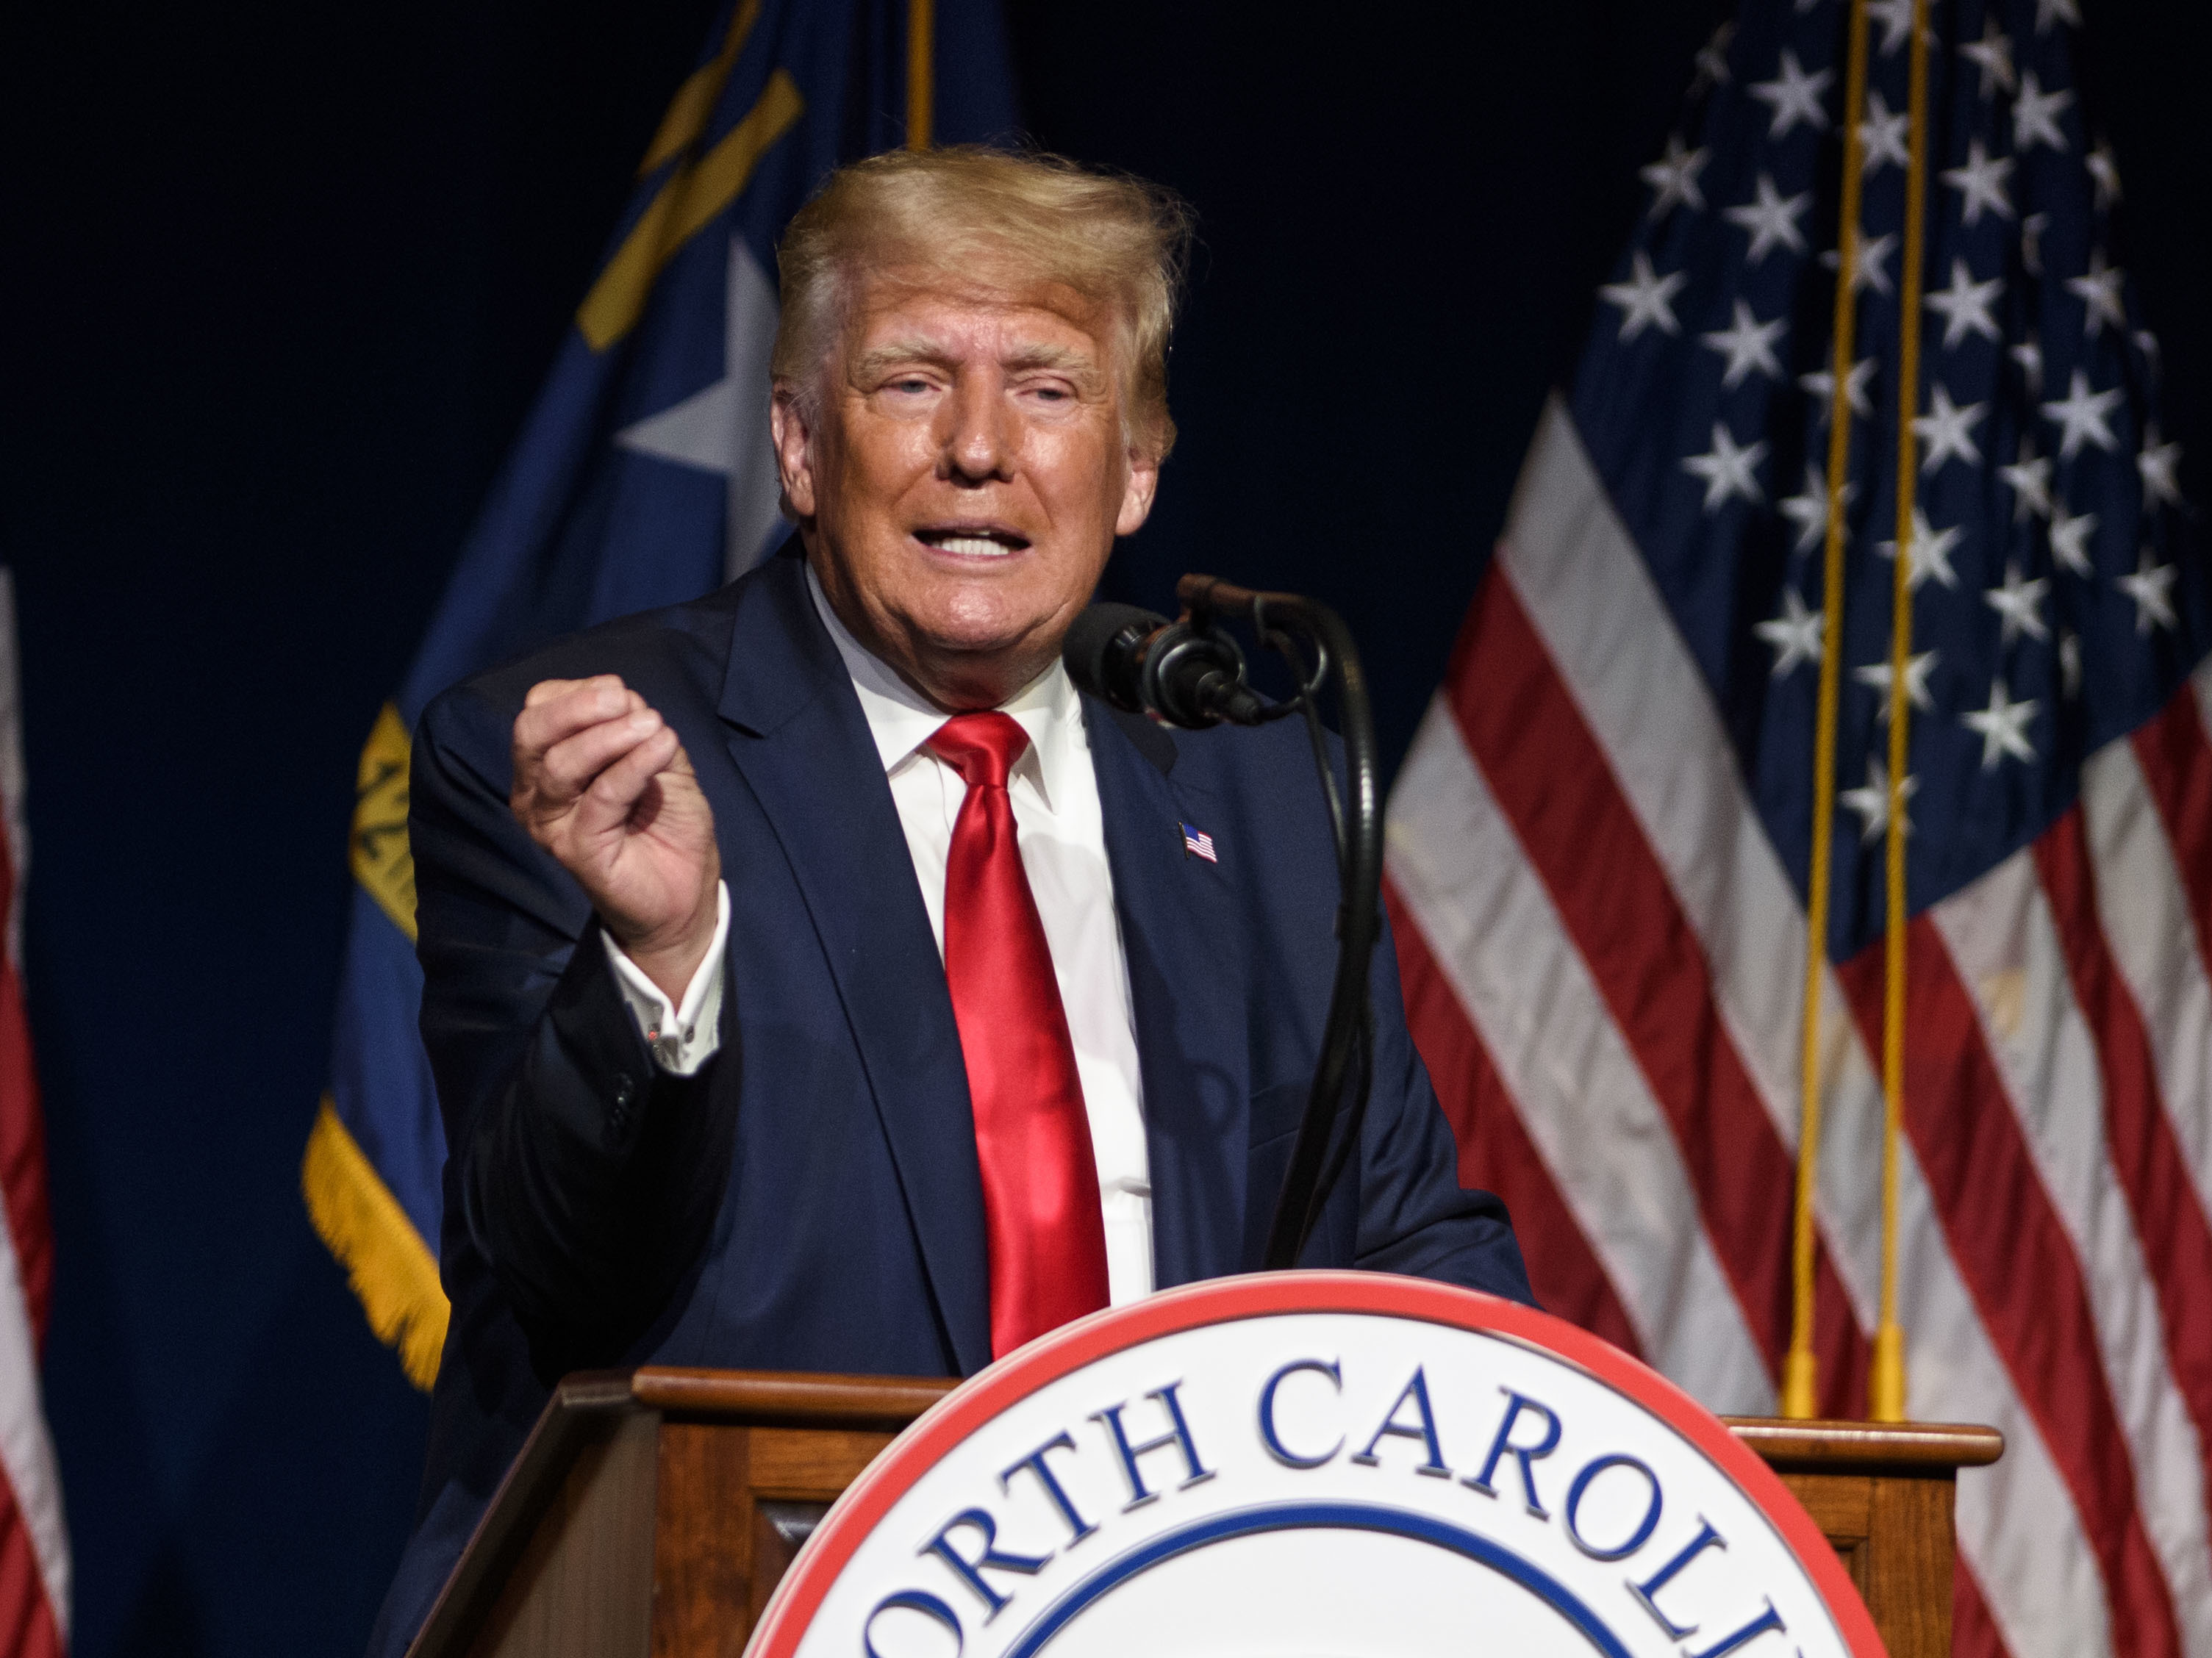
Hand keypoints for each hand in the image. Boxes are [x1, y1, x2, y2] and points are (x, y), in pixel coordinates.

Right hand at [510, 676, 721, 1001]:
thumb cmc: (665, 822)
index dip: (578, 691)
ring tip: (654, 727)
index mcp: (545, 765)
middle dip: (578, 706)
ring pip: (560, 764)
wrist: (685, 890)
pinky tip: (663, 748)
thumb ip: (637, 727)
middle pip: (531, 731)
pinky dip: (634, 765)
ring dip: (611, 736)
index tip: (622, 694)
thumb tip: (623, 698)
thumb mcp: (658, 758)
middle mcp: (536, 794)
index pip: (538, 710)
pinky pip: (601, 796)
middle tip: (625, 702)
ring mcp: (552, 825)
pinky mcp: (577, 850)